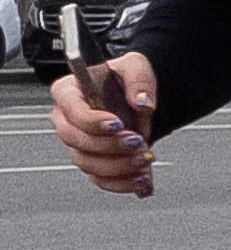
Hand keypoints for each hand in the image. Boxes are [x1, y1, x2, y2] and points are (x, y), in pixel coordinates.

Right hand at [51, 50, 155, 197]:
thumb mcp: (136, 67)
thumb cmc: (126, 80)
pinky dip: (122, 182)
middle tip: (136, 141)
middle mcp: (67, 119)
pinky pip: (100, 179)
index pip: (71, 110)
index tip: (118, 124)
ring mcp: (78, 144)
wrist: (137, 100)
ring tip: (144, 158)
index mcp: (69, 92)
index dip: (92, 121)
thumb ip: (139, 80)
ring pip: (87, 163)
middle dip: (108, 145)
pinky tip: (142, 178)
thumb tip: (142, 103)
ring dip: (118, 165)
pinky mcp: (93, 163)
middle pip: (75, 139)